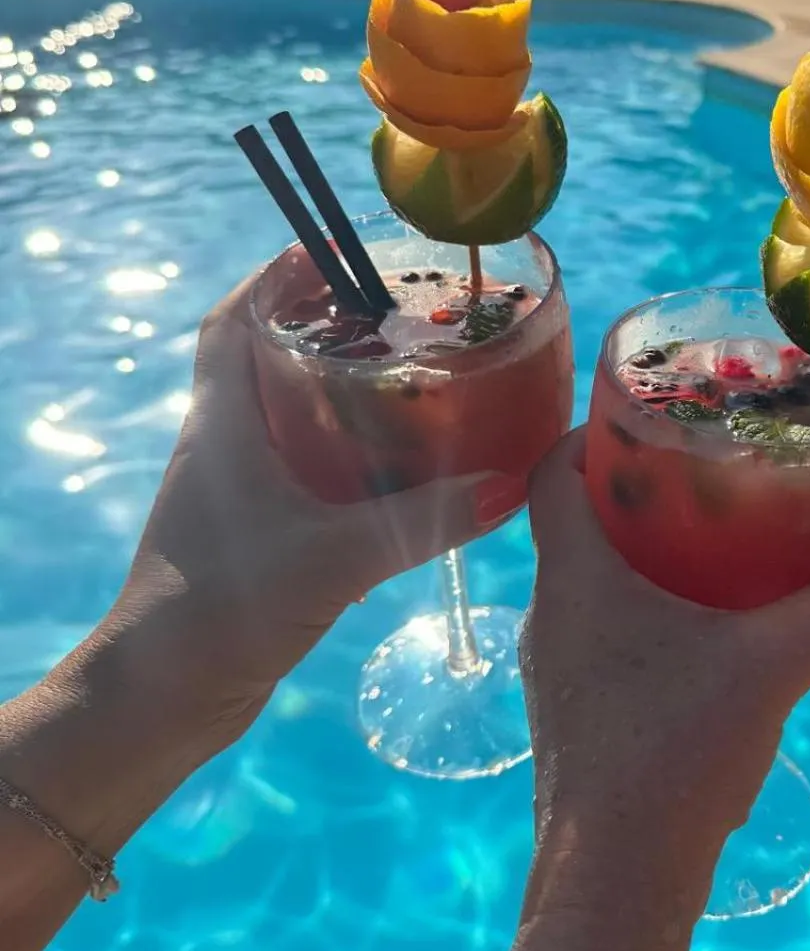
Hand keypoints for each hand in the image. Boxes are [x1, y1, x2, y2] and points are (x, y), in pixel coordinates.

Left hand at [101, 275, 518, 754]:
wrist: (161, 699)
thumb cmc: (223, 611)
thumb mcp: (331, 558)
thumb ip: (419, 522)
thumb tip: (507, 486)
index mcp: (221, 424)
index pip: (234, 319)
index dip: (276, 275)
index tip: (335, 252)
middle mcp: (221, 444)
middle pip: (265, 356)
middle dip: (324, 324)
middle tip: (398, 313)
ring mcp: (234, 490)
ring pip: (285, 413)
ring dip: (335, 388)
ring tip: (410, 376)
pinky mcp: (252, 532)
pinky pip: (301, 467)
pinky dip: (344, 451)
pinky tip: (398, 467)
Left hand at [522, 430, 809, 919]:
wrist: (613, 883)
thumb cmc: (673, 752)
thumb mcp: (770, 669)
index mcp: (573, 579)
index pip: (548, 475)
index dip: (584, 434)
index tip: (637, 414)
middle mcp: (549, 616)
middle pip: (575, 527)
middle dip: (634, 496)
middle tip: (702, 478)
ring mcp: (554, 673)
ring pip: (590, 588)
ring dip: (642, 562)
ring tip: (714, 552)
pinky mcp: (572, 720)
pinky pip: (602, 640)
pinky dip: (645, 620)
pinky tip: (706, 643)